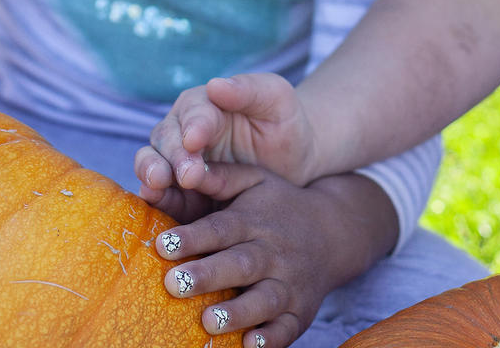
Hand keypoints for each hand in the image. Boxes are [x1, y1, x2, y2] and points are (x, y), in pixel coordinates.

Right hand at [136, 74, 315, 202]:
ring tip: (157, 185)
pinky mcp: (180, 192)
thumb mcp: (276, 99)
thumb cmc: (284, 122)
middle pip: (165, 138)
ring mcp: (177, 162)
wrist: (294, 162)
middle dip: (173, 156)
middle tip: (188, 175)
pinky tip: (156, 204)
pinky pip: (160, 194)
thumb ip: (248, 89)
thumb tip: (215, 85)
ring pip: (151, 162)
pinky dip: (154, 198)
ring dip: (151, 172)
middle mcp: (182, 130)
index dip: (193, 126)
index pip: (193, 112)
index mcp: (204, 104)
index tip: (195, 140)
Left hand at [150, 169, 397, 347]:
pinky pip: (288, 328)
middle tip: (173, 284)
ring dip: (237, 312)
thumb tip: (181, 169)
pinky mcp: (300, 311)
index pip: (221, 228)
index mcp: (254, 221)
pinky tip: (250, 345)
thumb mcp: (255, 180)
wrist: (336, 230)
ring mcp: (289, 283)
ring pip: (264, 300)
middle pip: (240, 264)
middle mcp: (272, 253)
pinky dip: (271, 339)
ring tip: (208, 321)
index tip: (163, 245)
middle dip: (208, 275)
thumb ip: (218, 177)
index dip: (193, 237)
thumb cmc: (279, 205)